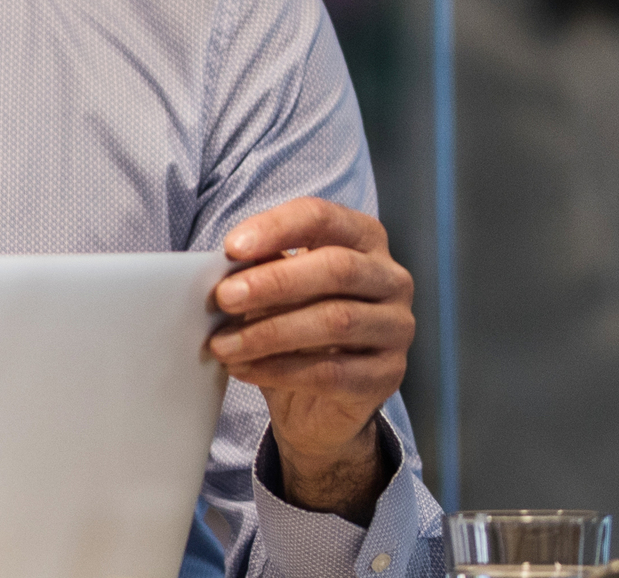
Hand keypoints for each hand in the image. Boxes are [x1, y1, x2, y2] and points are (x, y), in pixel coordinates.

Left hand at [213, 197, 415, 518]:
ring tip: (222, 345)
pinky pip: (332, 371)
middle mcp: (390, 279)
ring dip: (268, 332)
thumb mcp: (275, 290)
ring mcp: (396, 328)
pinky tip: (244, 369)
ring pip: (335, 321)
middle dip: (273, 282)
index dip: (276, 228)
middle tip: (224, 298)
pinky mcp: (388, 375)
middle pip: (337, 268)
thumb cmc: (294, 326)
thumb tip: (226, 267)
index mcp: (363, 240)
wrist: (317, 400)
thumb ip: (260, 270)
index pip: (322, 217)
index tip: (231, 248)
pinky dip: (279, 370)